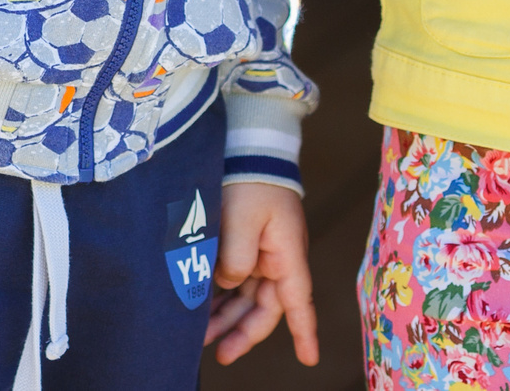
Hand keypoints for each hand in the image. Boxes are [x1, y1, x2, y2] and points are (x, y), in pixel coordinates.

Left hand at [205, 182, 317, 366]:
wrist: (247, 149)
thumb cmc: (251, 181)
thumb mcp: (241, 218)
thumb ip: (235, 257)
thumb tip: (229, 284)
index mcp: (287, 256)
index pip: (299, 303)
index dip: (304, 333)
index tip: (309, 360)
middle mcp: (277, 261)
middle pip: (264, 308)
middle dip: (242, 332)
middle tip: (219, 353)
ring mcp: (260, 255)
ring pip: (246, 298)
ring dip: (226, 317)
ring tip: (200, 335)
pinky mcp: (243, 246)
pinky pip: (233, 281)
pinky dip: (220, 296)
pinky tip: (200, 307)